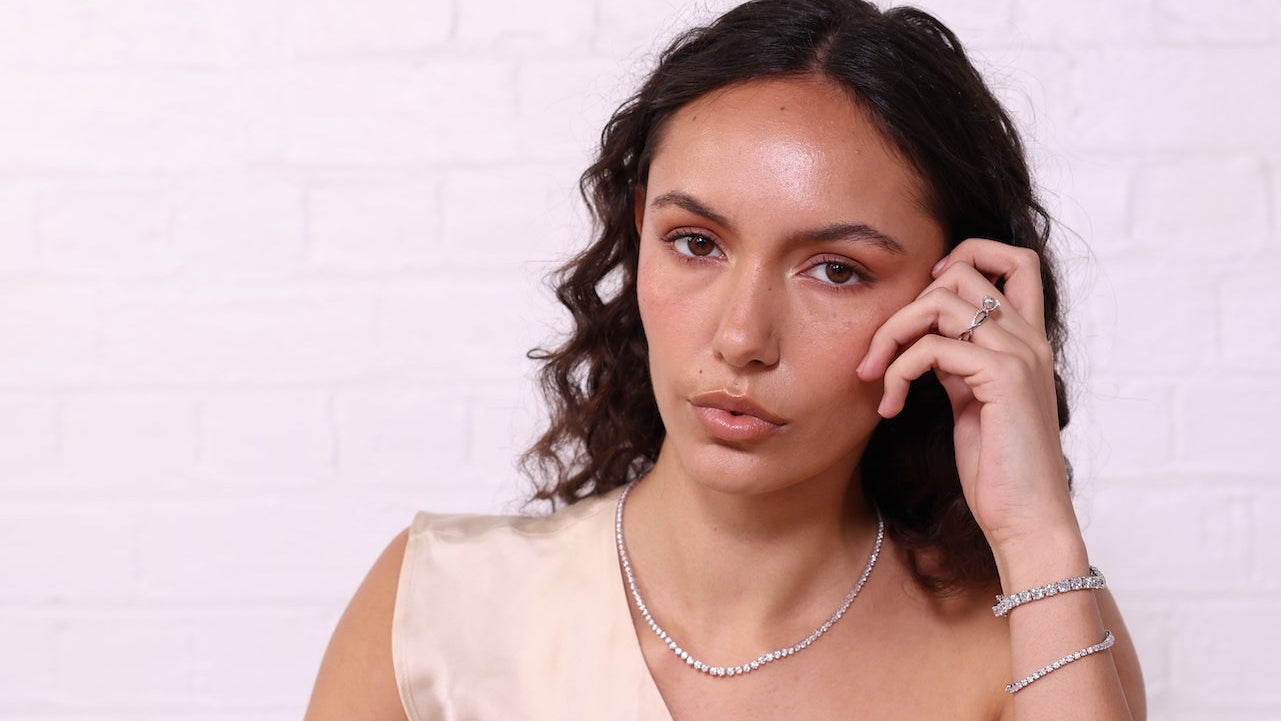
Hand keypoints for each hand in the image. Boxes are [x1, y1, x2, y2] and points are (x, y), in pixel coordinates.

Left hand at [856, 238, 1080, 563]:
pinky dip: (898, 372)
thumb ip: (959, 364)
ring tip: (875, 377)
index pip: (1016, 261)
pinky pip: (932, 347)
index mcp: (1027, 341)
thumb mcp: (973, 402)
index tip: (923, 300)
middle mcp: (1029, 339)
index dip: (967, 257)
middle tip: (878, 353)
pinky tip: (890, 407)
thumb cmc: (998, 471)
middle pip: (964, 270)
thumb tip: (925, 340)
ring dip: (892, 334)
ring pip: (941, 302)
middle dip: (906, 304)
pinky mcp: (1003, 379)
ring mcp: (1020, 355)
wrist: (1026, 520)